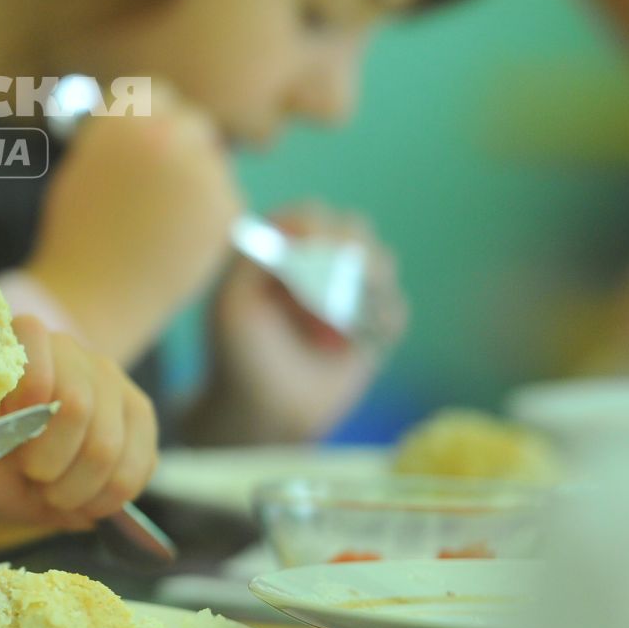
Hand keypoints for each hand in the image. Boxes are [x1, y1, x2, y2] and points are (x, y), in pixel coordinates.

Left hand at [0, 316, 158, 528]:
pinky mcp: (139, 414)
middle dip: (48, 462)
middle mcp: (69, 350)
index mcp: (18, 342)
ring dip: (76, 488)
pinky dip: (107, 497)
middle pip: (76, 406)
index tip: (11, 443)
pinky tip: (84, 500)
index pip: (34, 350)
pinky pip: (137, 465)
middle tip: (32, 478)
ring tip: (54, 495)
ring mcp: (110, 380)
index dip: (26, 403)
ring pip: (107, 444)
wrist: (11, 474)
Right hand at [23, 83, 242, 363]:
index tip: (146, 141)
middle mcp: (169, 134)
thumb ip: (122, 136)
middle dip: (182, 146)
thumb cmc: (77, 235)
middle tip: (163, 184)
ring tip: (162, 221)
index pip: (156, 92)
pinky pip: (225, 199)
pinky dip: (209, 215)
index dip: (151, 117)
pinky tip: (177, 239)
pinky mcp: (227, 208)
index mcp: (125, 118)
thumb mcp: (86, 164)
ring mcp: (203, 171)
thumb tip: (155, 124)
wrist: (93, 296)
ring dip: (197, 181)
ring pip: (213, 162)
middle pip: (193, 122)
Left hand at [202, 202, 400, 442]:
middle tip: (351, 273)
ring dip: (373, 281)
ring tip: (349, 313)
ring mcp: (348, 291)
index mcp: (279, 249)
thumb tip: (291, 229)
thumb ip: (253, 263)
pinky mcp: (372, 324)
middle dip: (355, 247)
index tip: (319, 245)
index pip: (308, 216)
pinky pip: (396, 308)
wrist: (264, 411)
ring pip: (381, 262)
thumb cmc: (238, 353)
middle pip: (353, 229)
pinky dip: (386, 317)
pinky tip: (360, 338)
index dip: (318, 224)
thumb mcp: (232, 305)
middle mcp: (317, 262)